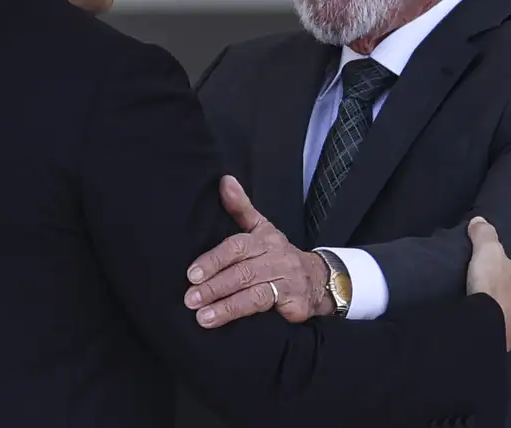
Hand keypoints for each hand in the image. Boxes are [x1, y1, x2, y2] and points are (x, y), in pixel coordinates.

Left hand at [184, 176, 333, 327]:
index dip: (213, 260)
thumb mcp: (262, 228)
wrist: (320, 278)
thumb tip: (224, 180)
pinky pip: (271, 311)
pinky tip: (231, 329)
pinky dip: (250, 318)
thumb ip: (240, 207)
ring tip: (203, 317)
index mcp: (265, 239)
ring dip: (227, 307)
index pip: (237, 247)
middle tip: (190, 299)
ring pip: (255, 294)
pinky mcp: (296, 304)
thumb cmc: (278, 254)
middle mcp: (277, 258)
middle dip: (214, 287)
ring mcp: (288, 282)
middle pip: (243, 272)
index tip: (192, 274)